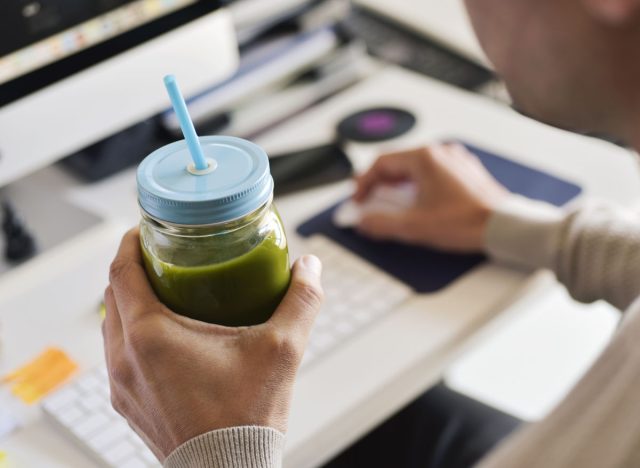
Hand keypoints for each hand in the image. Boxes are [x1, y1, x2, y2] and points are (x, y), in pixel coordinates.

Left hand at [102, 229, 322, 459]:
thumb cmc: (245, 417)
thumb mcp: (282, 350)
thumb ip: (301, 300)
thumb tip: (309, 267)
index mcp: (149, 336)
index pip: (121, 271)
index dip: (130, 243)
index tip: (146, 229)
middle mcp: (124, 359)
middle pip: (112, 296)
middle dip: (133, 269)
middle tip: (162, 257)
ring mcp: (122, 385)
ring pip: (113, 327)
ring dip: (131, 303)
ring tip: (165, 294)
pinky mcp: (130, 405)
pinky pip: (119, 357)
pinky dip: (133, 336)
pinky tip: (168, 340)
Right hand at [354, 143, 509, 251]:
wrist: (503, 227)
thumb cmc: (467, 222)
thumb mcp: (414, 226)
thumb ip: (381, 224)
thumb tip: (363, 222)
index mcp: (424, 158)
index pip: (381, 163)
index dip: (364, 183)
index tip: (358, 201)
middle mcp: (440, 153)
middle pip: (397, 164)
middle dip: (379, 185)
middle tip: (370, 203)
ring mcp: (454, 161)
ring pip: (414, 168)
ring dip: (398, 186)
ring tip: (391, 207)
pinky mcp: (464, 172)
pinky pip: (432, 174)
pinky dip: (417, 186)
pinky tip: (417, 205)